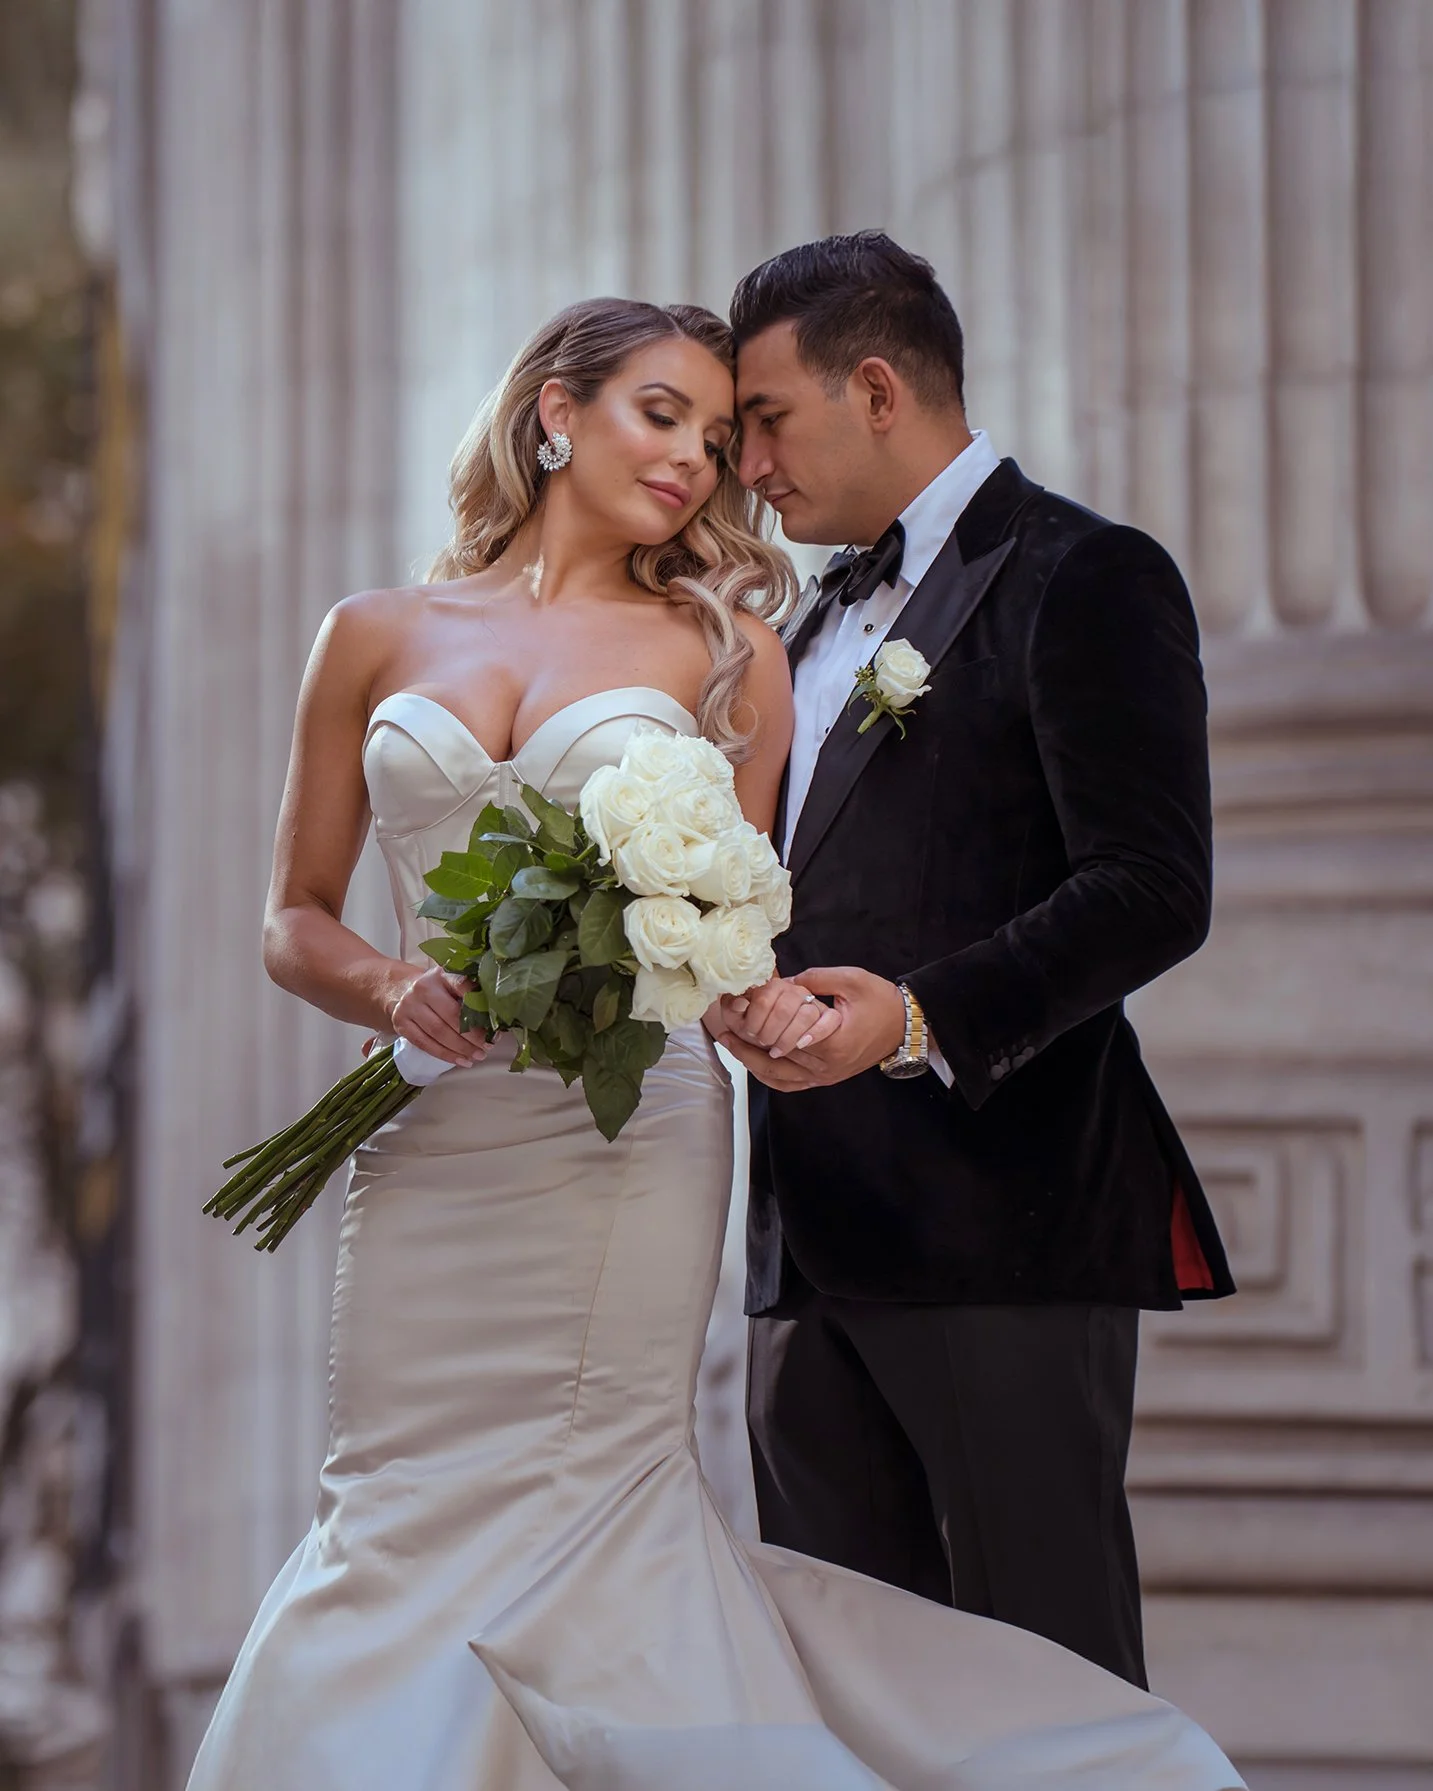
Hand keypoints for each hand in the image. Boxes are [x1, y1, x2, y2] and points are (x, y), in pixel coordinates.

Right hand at [387, 965, 489, 1066]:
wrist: (404, 990)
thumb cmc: (439, 990)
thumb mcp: (454, 984)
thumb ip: (472, 994)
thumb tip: (497, 1018)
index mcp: (441, 974)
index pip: (462, 986)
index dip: (478, 1005)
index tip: (493, 1024)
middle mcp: (423, 987)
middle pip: (450, 1015)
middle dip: (472, 1035)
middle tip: (488, 1046)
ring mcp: (409, 1005)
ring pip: (438, 1032)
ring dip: (461, 1048)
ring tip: (478, 1055)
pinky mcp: (400, 1022)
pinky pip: (424, 1043)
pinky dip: (445, 1054)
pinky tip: (461, 1060)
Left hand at [720, 966, 903, 1090]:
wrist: (905, 1026)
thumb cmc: (881, 1001)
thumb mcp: (850, 980)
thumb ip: (813, 978)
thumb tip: (779, 980)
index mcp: (832, 1041)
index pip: (784, 1033)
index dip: (758, 1017)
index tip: (738, 1004)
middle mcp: (825, 1066)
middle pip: (773, 1055)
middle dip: (745, 1037)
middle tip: (723, 1020)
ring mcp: (824, 1078)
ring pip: (776, 1074)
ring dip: (748, 1058)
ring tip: (727, 1040)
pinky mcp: (824, 1080)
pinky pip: (789, 1084)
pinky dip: (767, 1076)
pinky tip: (750, 1062)